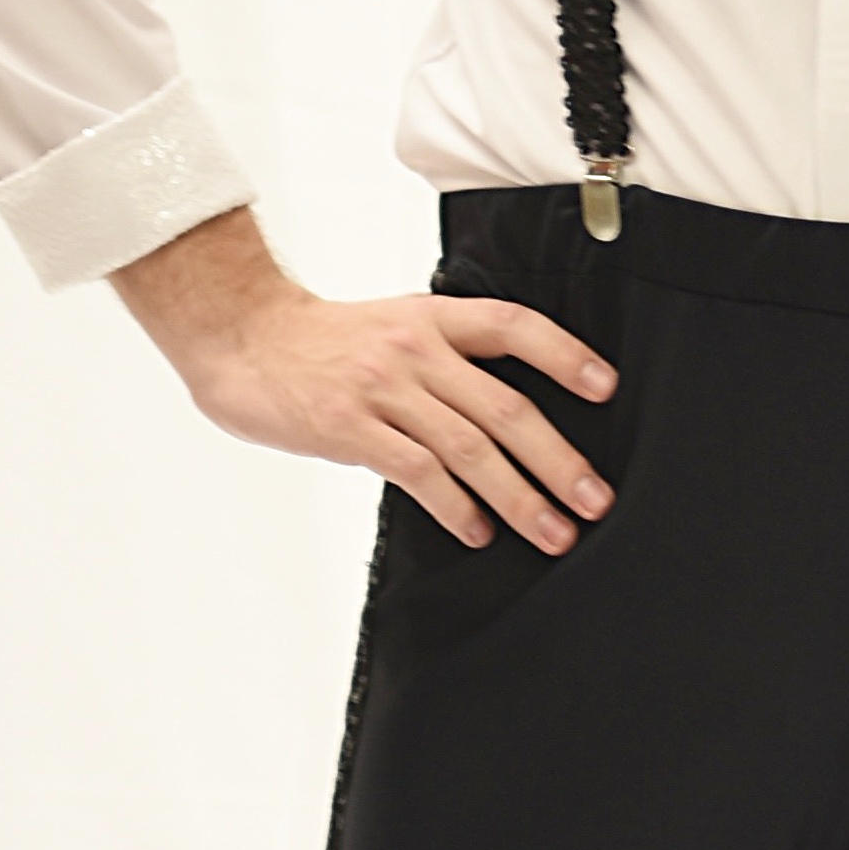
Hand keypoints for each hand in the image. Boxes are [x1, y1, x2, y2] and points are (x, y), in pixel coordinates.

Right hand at [111, 207, 614, 550]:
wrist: (242, 336)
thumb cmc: (323, 341)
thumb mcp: (393, 325)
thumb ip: (446, 360)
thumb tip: (507, 419)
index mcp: (433, 316)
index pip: (514, 326)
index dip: (564, 355)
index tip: (606, 388)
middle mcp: (416, 349)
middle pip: (506, 406)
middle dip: (559, 460)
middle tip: (596, 501)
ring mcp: (383, 388)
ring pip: (470, 448)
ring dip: (519, 497)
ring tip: (552, 533)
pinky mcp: (349, 427)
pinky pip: (418, 472)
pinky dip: (456, 506)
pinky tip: (478, 531)